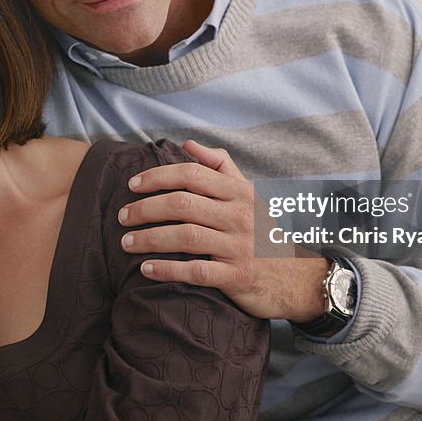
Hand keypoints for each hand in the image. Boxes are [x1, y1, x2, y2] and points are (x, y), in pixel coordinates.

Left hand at [118, 140, 329, 320]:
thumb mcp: (249, 193)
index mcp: (240, 192)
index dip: (158, 177)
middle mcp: (240, 215)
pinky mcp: (237, 277)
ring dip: (149, 238)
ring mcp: (239, 247)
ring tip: (126, 242)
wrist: (299, 276)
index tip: (132, 185)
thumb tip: (188, 143)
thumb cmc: (263, 231)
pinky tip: (146, 270)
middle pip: (182, 204)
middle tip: (122, 216)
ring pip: (185, 236)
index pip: (192, 174)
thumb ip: (220, 166)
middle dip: (145, 208)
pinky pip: (196, 271)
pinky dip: (167, 270)